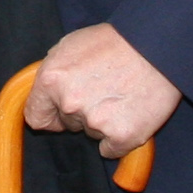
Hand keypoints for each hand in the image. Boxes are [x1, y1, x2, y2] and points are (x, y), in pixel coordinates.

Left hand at [22, 21, 180, 160]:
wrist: (157, 47)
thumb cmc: (114, 42)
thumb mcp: (69, 46)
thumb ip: (53, 72)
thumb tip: (45, 91)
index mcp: (50, 80)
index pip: (36, 117)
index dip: (49, 115)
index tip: (58, 115)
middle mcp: (69, 104)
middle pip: (67, 124)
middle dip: (80, 113)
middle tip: (102, 93)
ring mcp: (96, 122)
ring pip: (91, 134)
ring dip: (102, 123)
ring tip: (120, 97)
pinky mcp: (123, 136)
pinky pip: (112, 149)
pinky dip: (119, 139)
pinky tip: (130, 117)